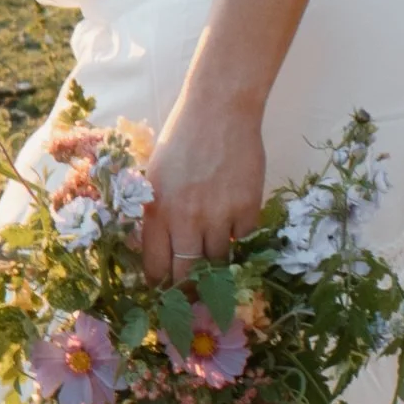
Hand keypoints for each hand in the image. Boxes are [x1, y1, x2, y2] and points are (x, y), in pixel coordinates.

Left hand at [140, 86, 267, 289]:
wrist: (219, 110)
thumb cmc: (181, 140)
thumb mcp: (155, 179)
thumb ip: (158, 216)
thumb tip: (162, 254)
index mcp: (156, 212)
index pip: (156, 268)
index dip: (161, 284)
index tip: (165, 290)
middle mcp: (185, 220)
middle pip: (188, 276)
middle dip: (189, 290)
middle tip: (193, 293)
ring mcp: (219, 216)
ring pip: (218, 263)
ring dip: (216, 263)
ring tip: (213, 254)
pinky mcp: (247, 209)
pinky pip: (243, 241)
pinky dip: (238, 239)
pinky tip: (233, 225)